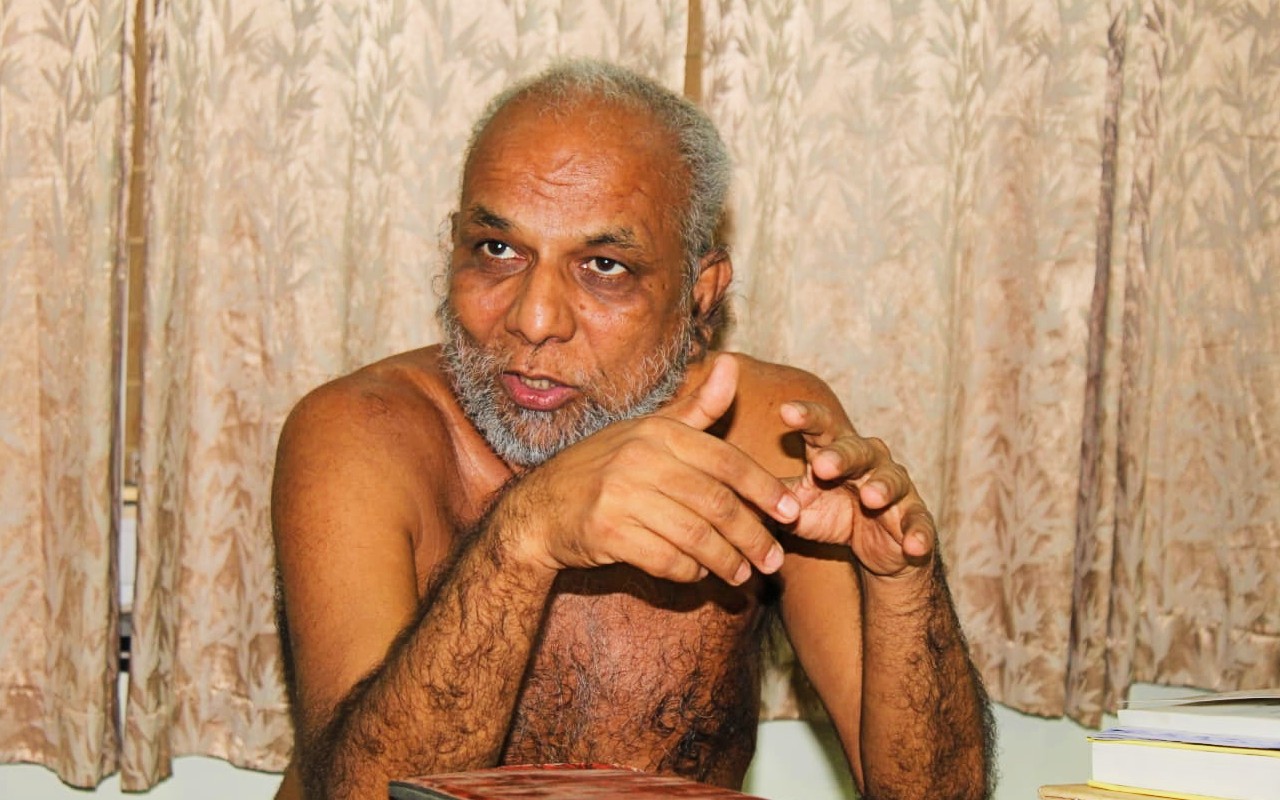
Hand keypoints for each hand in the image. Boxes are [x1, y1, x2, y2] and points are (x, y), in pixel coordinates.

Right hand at [509, 354, 800, 585]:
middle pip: (716, 503)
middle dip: (753, 534)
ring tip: (744, 574)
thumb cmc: (603, 469)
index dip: (764, 488)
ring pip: (695, 536)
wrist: (540, 510)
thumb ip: (695, 407)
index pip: (726, 461)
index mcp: (657, 432)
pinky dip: (689, 571)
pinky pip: (665, 559)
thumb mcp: (647, 431)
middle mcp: (640, 459)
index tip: (792, 512)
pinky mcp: (607, 532)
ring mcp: (621, 496)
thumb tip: (731, 364)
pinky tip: (699, 574)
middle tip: (774, 559)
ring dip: (726, 560)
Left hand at [779, 401, 934, 577]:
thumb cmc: (831, 515)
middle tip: (824, 465)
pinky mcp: (915, 518)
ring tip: (871, 497)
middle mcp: (869, 460)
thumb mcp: (797, 506)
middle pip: (857, 449)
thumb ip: (771, 493)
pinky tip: (914, 544)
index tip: (785, 412)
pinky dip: (917, 533)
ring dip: (882, 486)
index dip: (807, 418)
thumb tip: (726, 484)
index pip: (821, 428)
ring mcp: (896, 488)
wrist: (875, 552)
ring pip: (892, 479)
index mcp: (836, 451)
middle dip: (842, 455)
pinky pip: (919, 523)